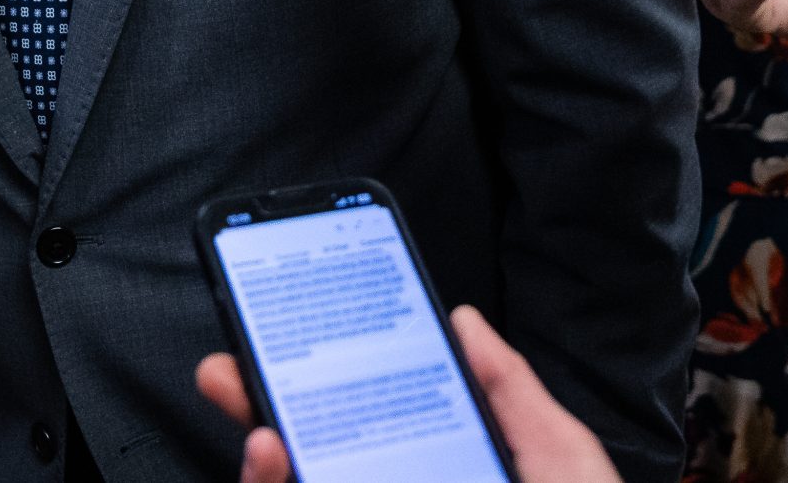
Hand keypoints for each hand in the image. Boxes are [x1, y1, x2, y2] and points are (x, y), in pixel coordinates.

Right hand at [196, 307, 620, 482]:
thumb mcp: (559, 460)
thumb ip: (509, 392)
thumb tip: (460, 319)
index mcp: (434, 471)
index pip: (364, 425)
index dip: (320, 383)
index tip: (287, 336)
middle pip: (311, 457)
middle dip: (261, 408)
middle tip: (229, 369)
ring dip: (261, 467)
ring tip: (264, 429)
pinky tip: (279, 464)